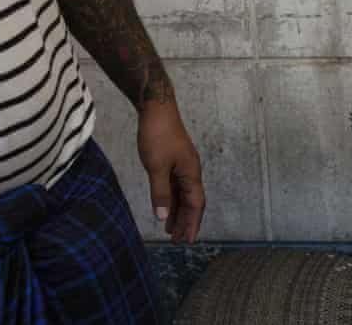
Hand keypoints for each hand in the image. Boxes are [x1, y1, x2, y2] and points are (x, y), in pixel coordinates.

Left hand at [137, 101, 204, 242]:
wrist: (156, 109)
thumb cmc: (158, 135)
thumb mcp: (156, 167)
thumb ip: (160, 193)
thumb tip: (162, 216)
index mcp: (190, 173)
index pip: (195, 204)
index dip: (192, 223)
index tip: (189, 241)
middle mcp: (190, 172)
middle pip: (192, 202)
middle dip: (187, 222)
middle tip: (180, 241)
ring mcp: (181, 167)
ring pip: (182, 195)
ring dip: (178, 213)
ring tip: (171, 231)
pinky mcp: (172, 162)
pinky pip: (174, 187)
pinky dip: (170, 200)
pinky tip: (164, 208)